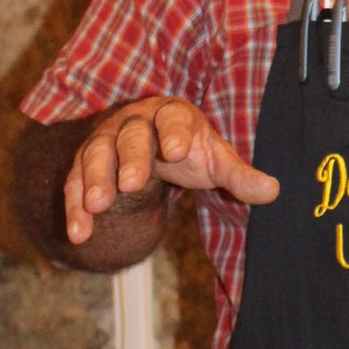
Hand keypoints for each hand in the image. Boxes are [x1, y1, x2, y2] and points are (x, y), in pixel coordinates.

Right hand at [63, 97, 279, 244]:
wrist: (152, 145)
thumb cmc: (188, 150)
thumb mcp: (215, 160)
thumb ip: (240, 176)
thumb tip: (274, 191)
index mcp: (171, 115)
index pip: (173, 121)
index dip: (175, 135)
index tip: (178, 152)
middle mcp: (134, 123)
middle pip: (130, 137)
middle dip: (130, 158)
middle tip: (131, 183)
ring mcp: (105, 143)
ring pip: (96, 157)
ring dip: (94, 181)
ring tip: (97, 207)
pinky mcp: (85, 166)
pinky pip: (75, 184)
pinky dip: (74, 207)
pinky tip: (78, 233)